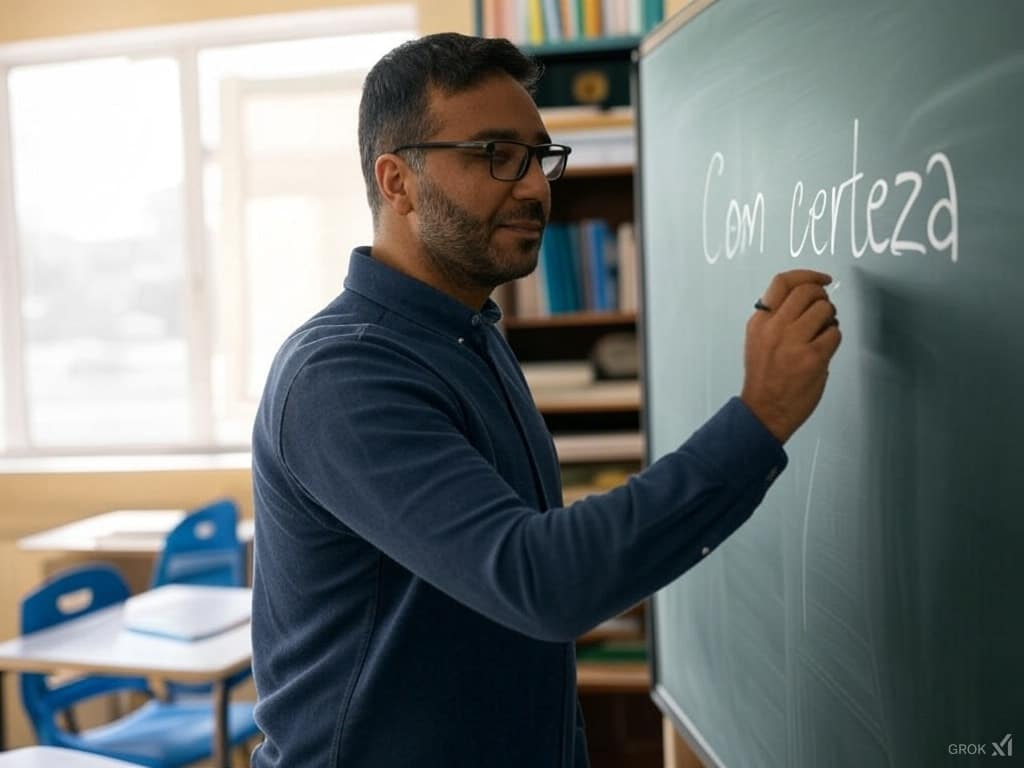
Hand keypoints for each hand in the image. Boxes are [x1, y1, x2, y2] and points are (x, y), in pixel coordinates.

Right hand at [741, 270, 841, 442]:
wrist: (763, 411)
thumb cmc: (764, 377)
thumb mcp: (758, 340)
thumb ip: (776, 318)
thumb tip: (808, 298)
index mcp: (760, 321)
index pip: (782, 282)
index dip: (808, 275)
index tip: (823, 279)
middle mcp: (775, 327)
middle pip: (808, 291)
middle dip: (822, 297)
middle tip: (823, 311)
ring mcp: (794, 342)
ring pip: (825, 309)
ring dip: (830, 318)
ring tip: (822, 333)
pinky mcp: (812, 357)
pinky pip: (834, 333)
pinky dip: (833, 338)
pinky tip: (823, 350)